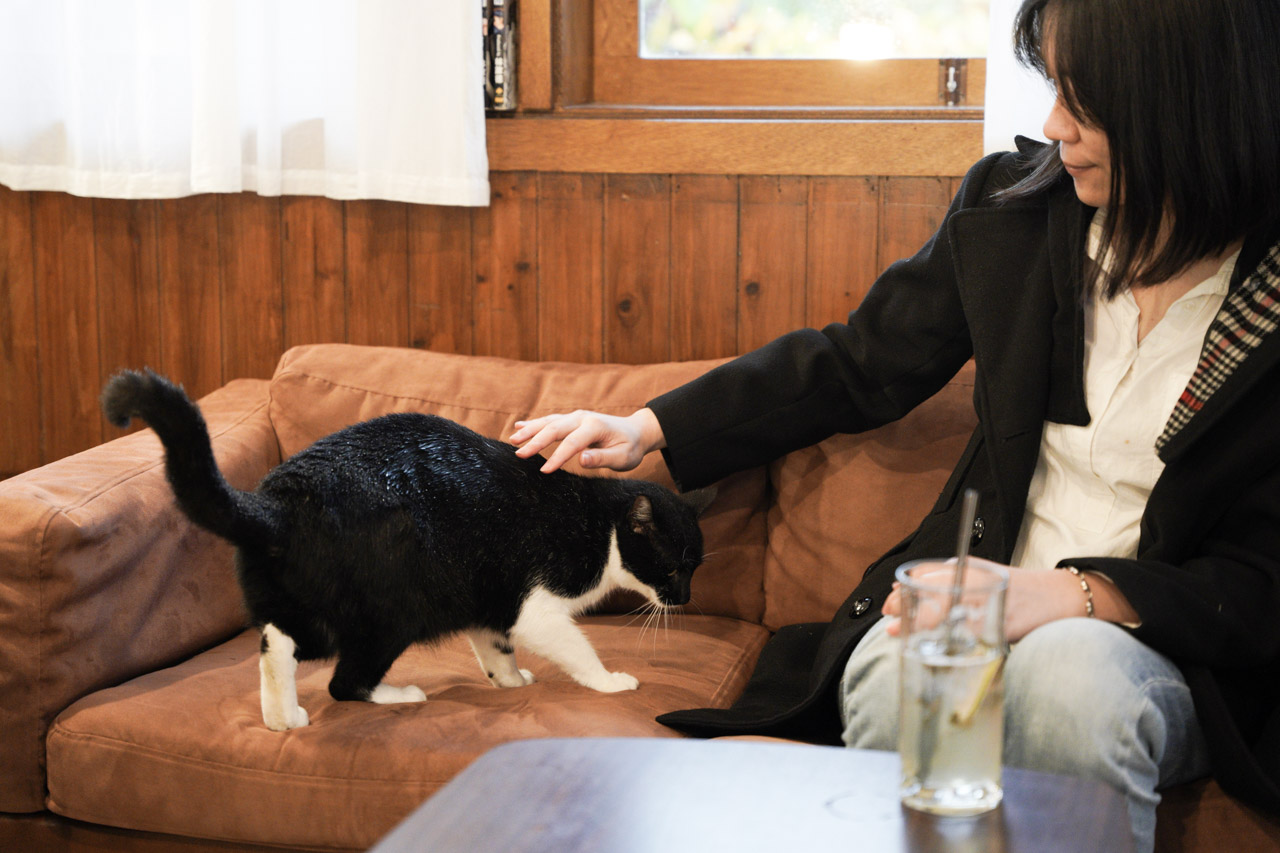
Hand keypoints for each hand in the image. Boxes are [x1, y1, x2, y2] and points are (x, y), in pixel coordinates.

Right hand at [509, 408, 665, 473]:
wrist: (636, 432)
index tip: (544, 471)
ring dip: (530, 431)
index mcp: (595, 426)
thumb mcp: (623, 458)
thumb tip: (581, 459)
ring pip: (549, 422)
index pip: (573, 443)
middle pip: (555, 428)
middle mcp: (583, 418)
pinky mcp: (572, 420)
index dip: (558, 457)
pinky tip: (519, 426)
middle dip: (535, 441)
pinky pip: (551, 421)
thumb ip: (602, 458)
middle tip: (519, 454)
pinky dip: (534, 424)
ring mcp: (576, 417)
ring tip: (513, 440)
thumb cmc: (630, 448)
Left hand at [881, 557, 1091, 642]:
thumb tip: (920, 584)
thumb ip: (958, 578)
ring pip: (941, 611)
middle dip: (904, 602)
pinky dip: (944, 639)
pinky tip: (929, 644)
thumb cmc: (1021, 589)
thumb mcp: (987, 574)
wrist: (1060, 598)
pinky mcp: (999, 624)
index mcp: (973, 567)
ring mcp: (987, 602)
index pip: (929, 571)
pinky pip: (965, 632)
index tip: (890, 593)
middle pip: (929, 589)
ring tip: (895, 631)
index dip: (906, 583)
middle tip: (887, 613)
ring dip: (915, 622)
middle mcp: (977, 581)